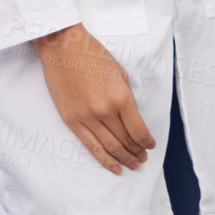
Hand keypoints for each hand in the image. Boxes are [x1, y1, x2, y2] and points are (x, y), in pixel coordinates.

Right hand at [32, 23, 155, 175]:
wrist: (63, 47)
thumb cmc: (93, 55)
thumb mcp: (120, 73)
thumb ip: (127, 97)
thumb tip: (133, 119)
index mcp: (121, 97)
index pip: (139, 130)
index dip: (147, 141)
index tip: (151, 145)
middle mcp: (105, 110)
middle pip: (126, 140)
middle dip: (137, 151)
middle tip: (143, 158)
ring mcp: (86, 117)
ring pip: (110, 147)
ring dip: (124, 158)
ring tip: (133, 165)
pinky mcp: (72, 121)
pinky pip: (91, 146)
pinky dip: (104, 160)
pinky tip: (114, 168)